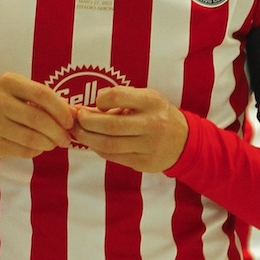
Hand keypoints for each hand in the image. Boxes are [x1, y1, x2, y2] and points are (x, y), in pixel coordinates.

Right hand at [0, 73, 75, 159]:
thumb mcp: (14, 91)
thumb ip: (42, 99)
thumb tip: (74, 112)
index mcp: (7, 82)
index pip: (43, 94)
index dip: (61, 110)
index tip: (70, 120)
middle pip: (39, 120)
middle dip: (58, 132)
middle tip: (66, 138)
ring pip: (32, 139)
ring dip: (49, 144)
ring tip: (54, 143)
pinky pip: (23, 151)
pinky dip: (36, 151)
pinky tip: (37, 147)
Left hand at [72, 86, 188, 172]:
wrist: (184, 141)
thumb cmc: (157, 114)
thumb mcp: (145, 99)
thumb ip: (117, 100)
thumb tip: (81, 109)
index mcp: (152, 102)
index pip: (117, 96)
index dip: (100, 100)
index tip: (96, 102)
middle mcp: (152, 124)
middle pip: (109, 125)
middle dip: (86, 122)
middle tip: (75, 119)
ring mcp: (148, 146)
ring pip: (108, 145)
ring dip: (87, 138)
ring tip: (78, 132)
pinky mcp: (143, 163)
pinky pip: (113, 157)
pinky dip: (98, 149)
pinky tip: (93, 142)